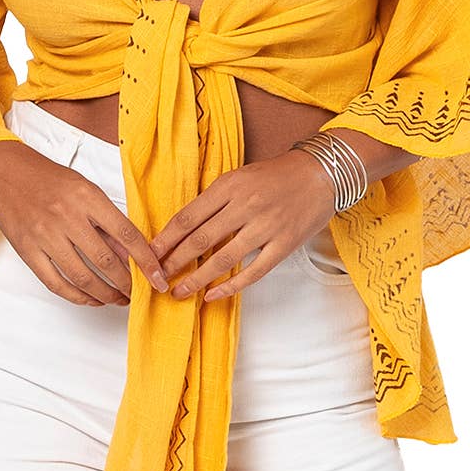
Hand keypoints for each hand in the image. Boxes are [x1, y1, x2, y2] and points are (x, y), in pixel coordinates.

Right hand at [0, 140, 172, 306]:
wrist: (4, 172)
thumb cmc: (50, 179)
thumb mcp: (86, 189)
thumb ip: (108, 221)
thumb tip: (132, 253)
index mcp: (87, 197)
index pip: (126, 234)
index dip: (146, 261)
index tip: (158, 277)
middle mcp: (66, 217)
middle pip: (105, 261)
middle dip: (126, 284)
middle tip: (138, 293)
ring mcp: (44, 235)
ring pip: (82, 277)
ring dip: (105, 294)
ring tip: (118, 300)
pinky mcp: (27, 250)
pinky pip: (55, 283)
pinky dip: (77, 296)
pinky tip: (91, 299)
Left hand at [151, 150, 336, 302]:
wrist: (321, 174)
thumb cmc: (276, 176)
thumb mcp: (239, 177)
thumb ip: (214, 200)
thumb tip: (184, 230)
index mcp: (230, 186)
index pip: (188, 217)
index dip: (165, 239)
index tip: (148, 254)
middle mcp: (246, 206)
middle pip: (200, 240)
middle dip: (174, 262)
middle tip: (157, 278)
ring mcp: (266, 227)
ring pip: (223, 259)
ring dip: (197, 279)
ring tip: (179, 292)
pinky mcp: (284, 244)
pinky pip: (253, 271)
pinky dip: (231, 286)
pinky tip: (212, 295)